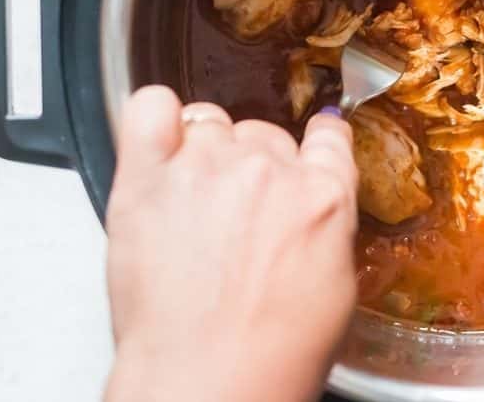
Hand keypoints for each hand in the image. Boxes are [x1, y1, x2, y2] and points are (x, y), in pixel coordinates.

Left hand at [104, 86, 357, 401]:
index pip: (329, 136)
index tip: (310, 151)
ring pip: (210, 122)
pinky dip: (156, 117)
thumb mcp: (336, 286)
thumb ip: (326, 224)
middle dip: (257, 164)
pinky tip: (161, 143)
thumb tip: (315, 208)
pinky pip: (150, 109)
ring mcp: (205, 167)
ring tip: (197, 197)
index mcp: (323, 194)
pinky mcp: (147, 178)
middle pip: (265, 133)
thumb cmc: (274, 352)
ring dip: (207, 150)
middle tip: (242, 212)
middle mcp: (267, 169)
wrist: (208, 381)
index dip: (318, 144)